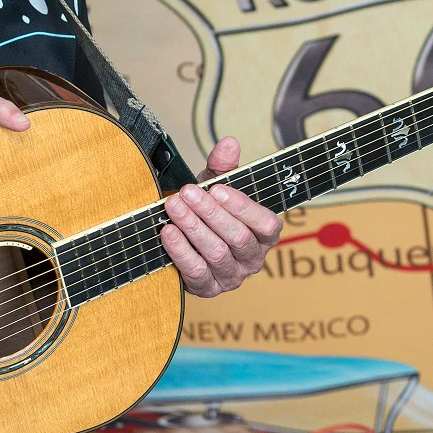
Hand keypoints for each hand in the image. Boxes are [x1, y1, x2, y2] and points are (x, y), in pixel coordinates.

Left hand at [159, 137, 282, 296]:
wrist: (185, 237)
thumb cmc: (208, 209)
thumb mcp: (217, 185)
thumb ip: (224, 166)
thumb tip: (229, 143)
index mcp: (265, 234)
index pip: (265, 223)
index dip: (242, 206)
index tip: (216, 188)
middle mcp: (253, 259)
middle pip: (238, 238)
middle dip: (210, 213)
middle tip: (187, 192)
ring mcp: (232, 277)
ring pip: (216, 253)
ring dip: (192, 227)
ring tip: (174, 206)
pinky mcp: (208, 289)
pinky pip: (196, 272)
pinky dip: (180, 250)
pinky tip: (167, 231)